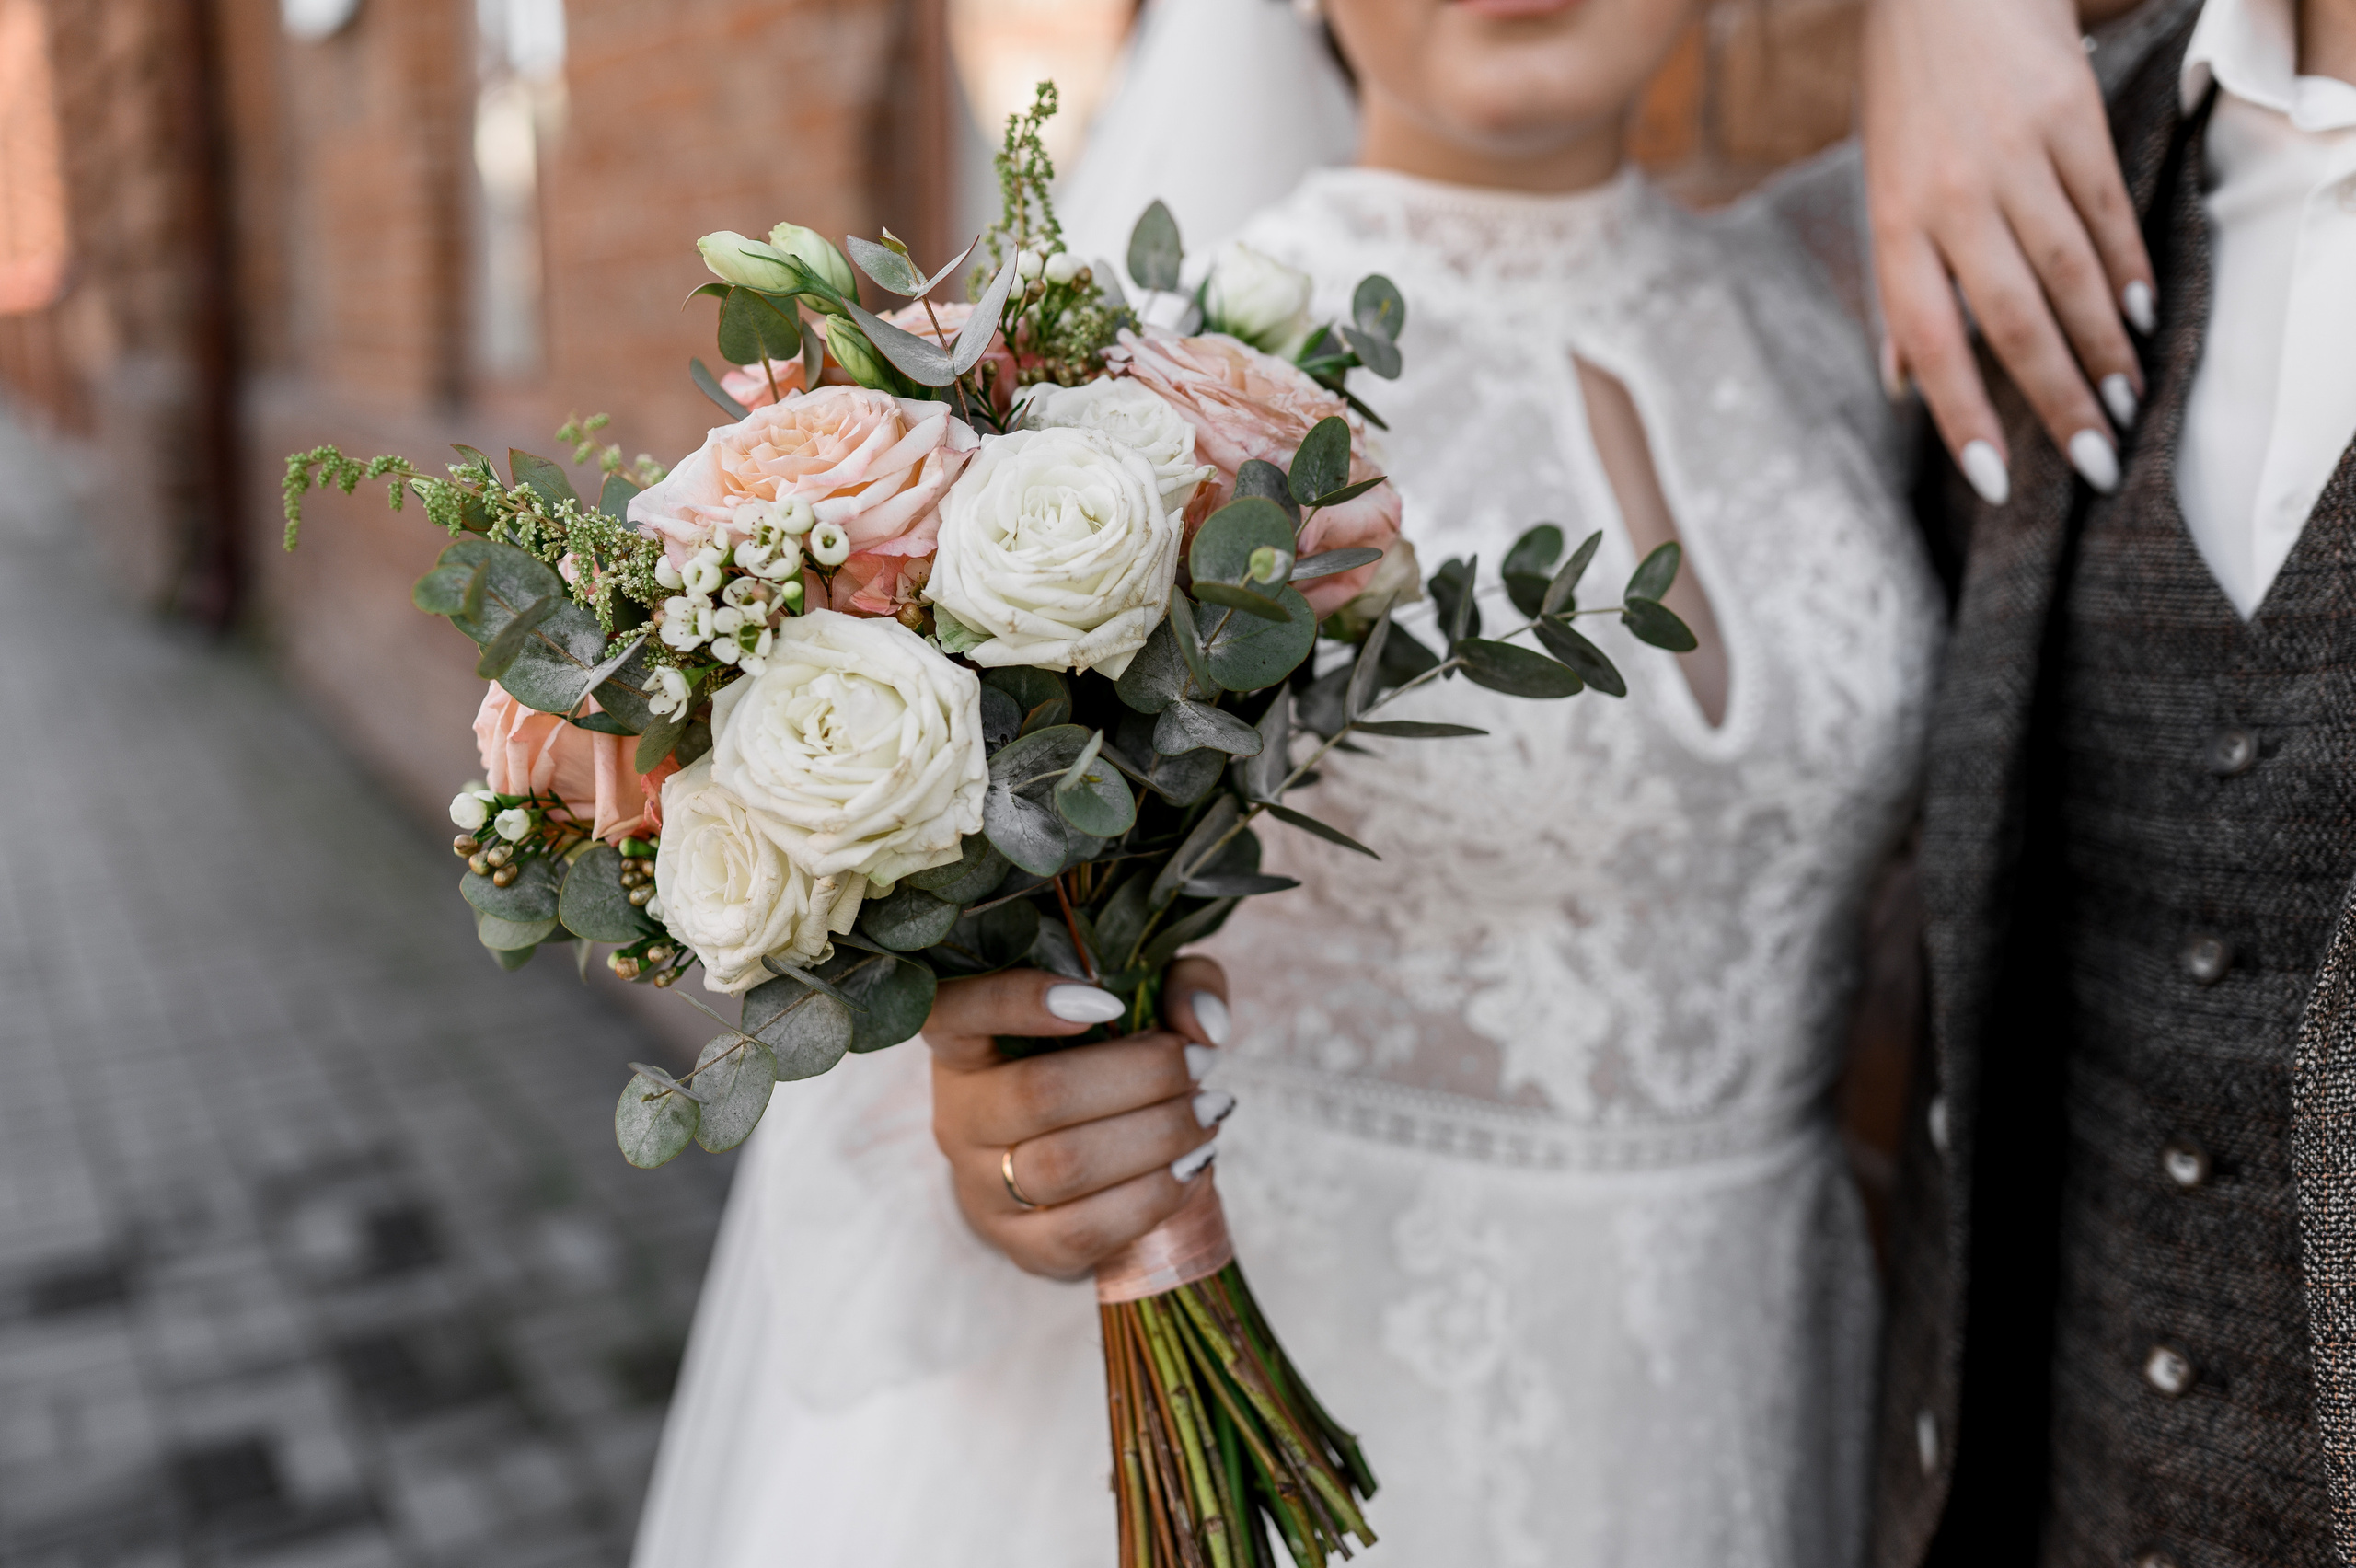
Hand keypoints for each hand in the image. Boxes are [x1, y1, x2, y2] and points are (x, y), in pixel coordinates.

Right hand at [925, 958, 1233, 1279]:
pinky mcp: (1020, 1246)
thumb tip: (1203, 1026)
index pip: (956, 1011)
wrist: (1075, 1163)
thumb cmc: (1102, 1062)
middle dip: (1142, 1076)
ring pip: (1064, 1167)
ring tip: (1206, 1114)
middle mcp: (960, 1113)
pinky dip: (1152, 1197)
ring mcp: (980, 1187)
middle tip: (1199, 1062)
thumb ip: (1176, 985)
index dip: (1017, 1002)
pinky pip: (1084, 1232)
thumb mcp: (1139, 1001)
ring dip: (1157, 1138)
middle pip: (1039, 1095)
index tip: (1106, 1002)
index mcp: (966, 1040)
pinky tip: (1191, 1168)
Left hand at [1861, 0, 2153, 502]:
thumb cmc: (1907, 99)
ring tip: (2129, 401)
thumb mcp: (1878, 189)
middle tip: (2095, 461)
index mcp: (1894, 222)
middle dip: (2056, 401)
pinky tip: (2140, 317)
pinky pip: (2105, 211)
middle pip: (2013, 321)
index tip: (1994, 481)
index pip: (1930, 341)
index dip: (1962, 416)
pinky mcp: (2070, 117)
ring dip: (2103, 348)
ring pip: (2069, 273)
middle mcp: (1953, 195)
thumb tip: (1901, 385)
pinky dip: (2127, 270)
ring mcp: (2015, 156)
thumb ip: (1898, 288)